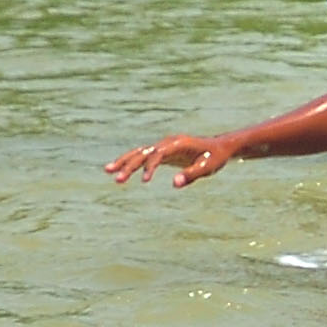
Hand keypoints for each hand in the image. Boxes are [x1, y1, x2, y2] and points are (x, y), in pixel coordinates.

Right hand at [108, 132, 240, 186]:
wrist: (219, 148)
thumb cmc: (215, 158)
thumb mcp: (207, 168)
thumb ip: (191, 175)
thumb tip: (174, 183)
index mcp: (177, 144)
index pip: (158, 154)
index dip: (150, 166)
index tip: (145, 181)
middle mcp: (167, 143)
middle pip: (144, 153)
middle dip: (129, 165)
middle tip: (117, 179)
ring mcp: (163, 147)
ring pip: (139, 153)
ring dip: (124, 161)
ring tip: (107, 171)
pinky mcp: (162, 152)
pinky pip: (143, 157)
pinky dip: (130, 162)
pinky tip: (119, 171)